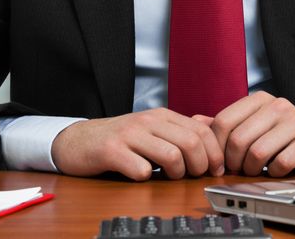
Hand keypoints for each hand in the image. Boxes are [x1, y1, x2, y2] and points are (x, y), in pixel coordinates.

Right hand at [51, 109, 223, 180]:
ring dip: (176, 174)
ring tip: (168, 177)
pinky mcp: (111, 151)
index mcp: (162, 115)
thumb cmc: (120, 139)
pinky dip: (146, 178)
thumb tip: (212, 124)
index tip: (215, 170)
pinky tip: (140, 175)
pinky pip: (141, 170)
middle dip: (199, 166)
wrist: (78, 141)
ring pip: (171, 156)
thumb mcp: (153, 129)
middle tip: (193, 176)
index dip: (214, 153)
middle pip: (191, 143)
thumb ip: (181, 128)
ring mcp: (129, 135)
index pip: (201, 130)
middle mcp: (148, 121)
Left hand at [209, 92, 294, 176]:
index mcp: (259, 99)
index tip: (221, 162)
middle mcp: (277, 105)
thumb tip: (195, 121)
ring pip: (257, 152)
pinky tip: (277, 170)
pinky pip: (280, 163)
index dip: (217, 147)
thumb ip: (226, 124)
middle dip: (234, 163)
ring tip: (256, 171)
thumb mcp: (254, 126)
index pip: (223, 121)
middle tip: (240, 170)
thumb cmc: (282, 137)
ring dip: (252, 170)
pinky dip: (274, 173)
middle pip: (238, 139)